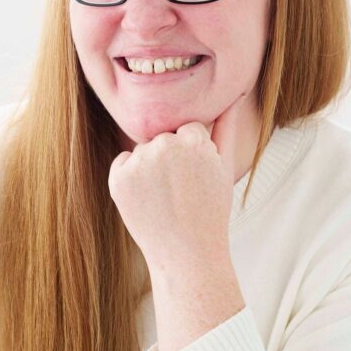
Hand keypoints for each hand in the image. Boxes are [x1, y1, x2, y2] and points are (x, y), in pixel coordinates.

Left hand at [107, 93, 248, 274]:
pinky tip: (147, 201)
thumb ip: (226, 127)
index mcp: (194, 141)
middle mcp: (165, 147)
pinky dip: (129, 180)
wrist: (187, 254)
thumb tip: (232, 96)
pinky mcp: (118, 178)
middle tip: (182, 192)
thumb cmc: (210, 212)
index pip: (188, 130)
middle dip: (171, 160)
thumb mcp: (224, 168)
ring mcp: (139, 163)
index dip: (193, 156)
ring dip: (150, 169)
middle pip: (164, 138)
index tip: (197, 180)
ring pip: (143, 151)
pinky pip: (122, 165)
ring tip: (166, 199)